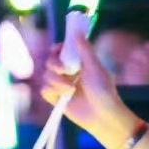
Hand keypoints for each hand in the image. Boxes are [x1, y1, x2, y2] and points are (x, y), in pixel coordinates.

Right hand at [40, 26, 141, 148]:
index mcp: (78, 63)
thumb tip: (77, 31)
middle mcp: (68, 73)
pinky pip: (44, 90)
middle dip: (54, 64)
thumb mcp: (95, 67)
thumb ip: (85, 49)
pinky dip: (52, 91)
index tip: (57, 49)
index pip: (61, 50)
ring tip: (71, 90)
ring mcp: (61, 86)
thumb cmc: (104, 91)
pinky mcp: (56, 99)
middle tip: (63, 69)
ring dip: (57, 81)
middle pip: (49, 61)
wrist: (103, 116)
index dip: (57, 49)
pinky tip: (65, 96)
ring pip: (46, 75)